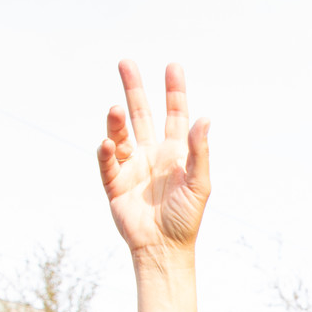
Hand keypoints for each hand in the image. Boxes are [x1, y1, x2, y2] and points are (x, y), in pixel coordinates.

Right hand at [98, 60, 211, 257]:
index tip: (172, 67)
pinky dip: (106, 151)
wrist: (165, 249)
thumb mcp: (200, 183)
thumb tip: (205, 118)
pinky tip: (108, 142)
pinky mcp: (114, 183)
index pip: (173, 114)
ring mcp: (132, 166)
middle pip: (141, 114)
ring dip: (116, 120)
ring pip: (120, 133)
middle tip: (125, 63)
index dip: (173, 91)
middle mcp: (151, 154)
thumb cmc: (186, 218)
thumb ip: (200, 151)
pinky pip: (107, 162)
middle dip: (134, 89)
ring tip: (115, 108)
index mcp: (175, 152)